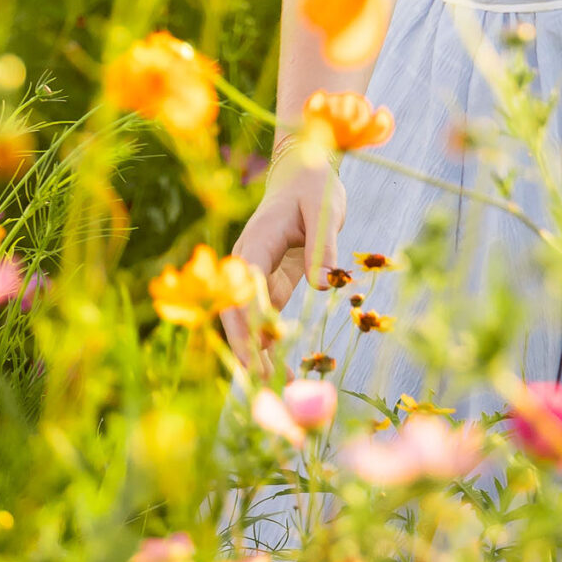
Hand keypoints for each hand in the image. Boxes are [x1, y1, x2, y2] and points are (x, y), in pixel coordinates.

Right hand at [222, 155, 345, 367]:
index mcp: (255, 243)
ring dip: (259, 354)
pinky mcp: (269, 285)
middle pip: (237, 313)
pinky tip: (284, 371)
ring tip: (280, 388)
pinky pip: (265, 320)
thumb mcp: (324, 209)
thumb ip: (323, 245)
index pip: (243, 289)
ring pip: (249, 322)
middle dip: (248, 349)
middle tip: (268, 385)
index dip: (249, 323)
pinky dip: (271, 345)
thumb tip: (324, 284)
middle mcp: (246, 263)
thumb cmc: (313, 186)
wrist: (302, 173)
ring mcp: (256, 276)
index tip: (260, 353)